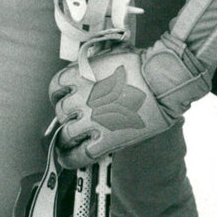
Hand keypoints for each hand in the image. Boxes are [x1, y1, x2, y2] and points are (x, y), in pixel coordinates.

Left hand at [49, 44, 171, 168]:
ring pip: (66, 134)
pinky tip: (68, 159)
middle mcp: (81, 98)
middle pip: (61, 112)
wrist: (161, 82)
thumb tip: (85, 71)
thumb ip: (91, 66)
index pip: (55, 88)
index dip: (57, 96)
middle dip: (66, 116)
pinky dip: (71, 158)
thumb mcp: (108, 57)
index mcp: (80, 76)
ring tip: (67, 142)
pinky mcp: (106, 139)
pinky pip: (80, 154)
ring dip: (65, 138)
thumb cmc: (141, 66)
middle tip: (73, 119)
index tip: (62, 99)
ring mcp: (92, 120)